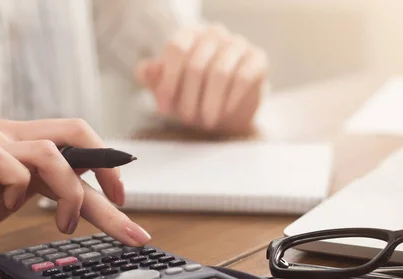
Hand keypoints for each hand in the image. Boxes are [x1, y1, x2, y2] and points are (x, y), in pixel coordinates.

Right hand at [0, 118, 150, 259]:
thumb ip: (45, 187)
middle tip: (120, 206)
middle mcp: (11, 135)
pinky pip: (13, 166)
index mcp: (24, 142)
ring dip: (70, 194)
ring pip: (54, 153)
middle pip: (77, 134)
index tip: (124, 200)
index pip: (80, 142)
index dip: (109, 166)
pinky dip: (20, 191)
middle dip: (108, 170)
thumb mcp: (13, 197)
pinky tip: (9, 208)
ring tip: (63, 225)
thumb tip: (86, 194)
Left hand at [135, 24, 267, 133]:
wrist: (226, 109)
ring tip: (205, 121)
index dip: (168, 81)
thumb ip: (153, 77)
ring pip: (220, 73)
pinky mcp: (257, 58)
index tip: (163, 108)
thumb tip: (145, 70)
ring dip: (209, 103)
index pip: (176, 49)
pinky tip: (223, 113)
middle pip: (196, 65)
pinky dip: (230, 100)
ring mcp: (238, 44)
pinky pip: (243, 78)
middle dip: (188, 99)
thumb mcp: (168, 89)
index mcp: (189, 35)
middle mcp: (214, 34)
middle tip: (187, 120)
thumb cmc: (193, 95)